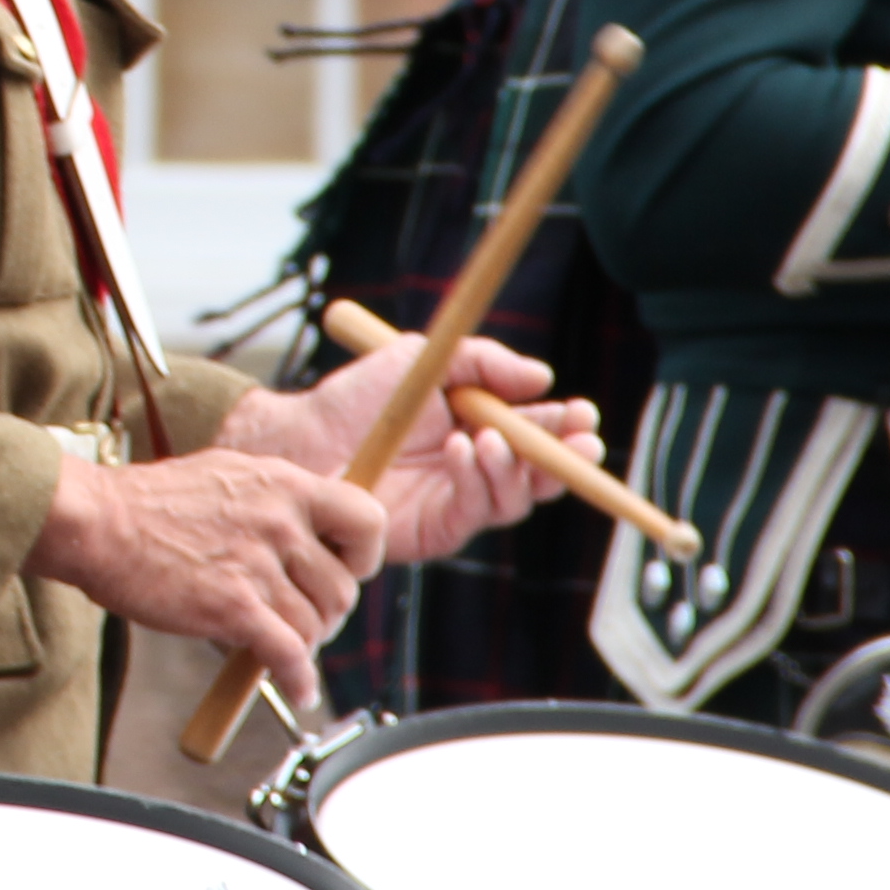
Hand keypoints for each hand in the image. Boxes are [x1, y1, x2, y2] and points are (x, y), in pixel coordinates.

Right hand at [25, 445, 386, 702]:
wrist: (97, 522)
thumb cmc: (148, 502)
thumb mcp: (227, 476)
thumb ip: (272, 500)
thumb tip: (302, 529)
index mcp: (282, 484)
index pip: (367, 519)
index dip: (365, 555)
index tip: (347, 569)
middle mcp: (279, 522)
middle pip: (342, 587)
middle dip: (328, 613)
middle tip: (304, 620)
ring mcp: (257, 565)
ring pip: (316, 625)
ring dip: (305, 645)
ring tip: (283, 648)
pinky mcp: (233, 607)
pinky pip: (289, 655)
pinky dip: (298, 680)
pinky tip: (297, 688)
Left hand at [215, 330, 590, 568]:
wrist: (304, 435)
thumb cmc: (359, 398)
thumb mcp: (425, 359)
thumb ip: (484, 362)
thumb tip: (543, 378)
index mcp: (480, 425)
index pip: (538, 430)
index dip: (566, 425)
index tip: (584, 413)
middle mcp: (476, 468)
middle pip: (541, 473)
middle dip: (565, 458)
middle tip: (580, 442)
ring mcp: (458, 501)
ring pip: (515, 497)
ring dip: (513, 465)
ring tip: (488, 436)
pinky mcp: (436, 529)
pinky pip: (474, 513)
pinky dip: (476, 482)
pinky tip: (461, 450)